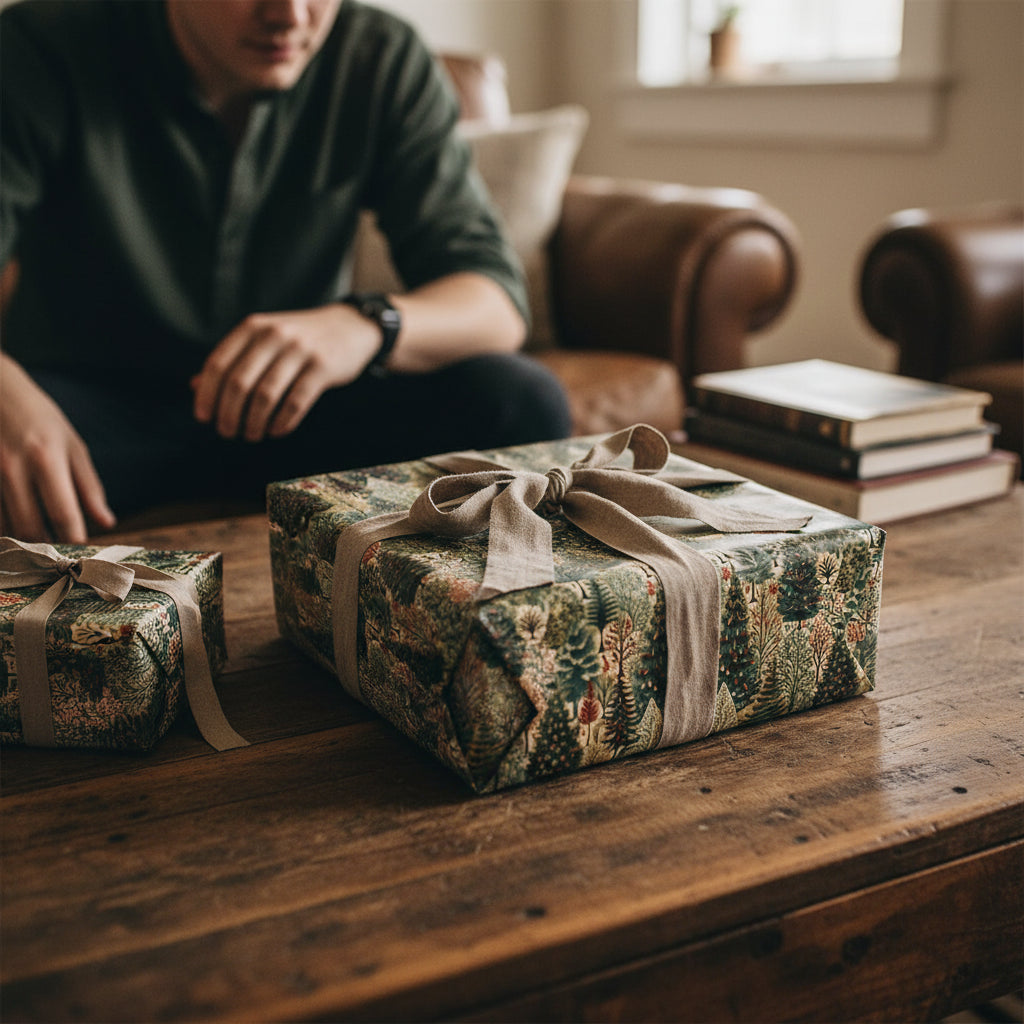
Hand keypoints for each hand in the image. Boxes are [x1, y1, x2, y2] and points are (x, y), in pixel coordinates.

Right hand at [0, 356, 115, 542]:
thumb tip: (107, 522)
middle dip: (47, 546)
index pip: (63, 513)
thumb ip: (89, 486)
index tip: (82, 551)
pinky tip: (15, 526)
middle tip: (59, 550)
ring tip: (38, 540)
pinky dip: (3, 527)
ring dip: (22, 541)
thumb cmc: (39, 418)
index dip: (73, 539)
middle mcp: (13, 468)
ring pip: (4, 527)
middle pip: (30, 528)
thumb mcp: (72, 445)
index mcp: (46, 459)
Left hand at [191, 305, 379, 441]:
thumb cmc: (300, 338)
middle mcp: (274, 335)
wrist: (350, 327)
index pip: (218, 364)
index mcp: (252, 327)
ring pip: (266, 395)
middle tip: (227, 433)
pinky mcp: (323, 367)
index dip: (206, 395)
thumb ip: (232, 360)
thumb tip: (194, 387)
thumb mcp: (264, 340)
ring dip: (254, 422)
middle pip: (239, 383)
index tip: (203, 418)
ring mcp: (300, 350)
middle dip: (228, 414)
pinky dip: (283, 422)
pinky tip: (277, 431)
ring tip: (251, 435)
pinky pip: (296, 401)